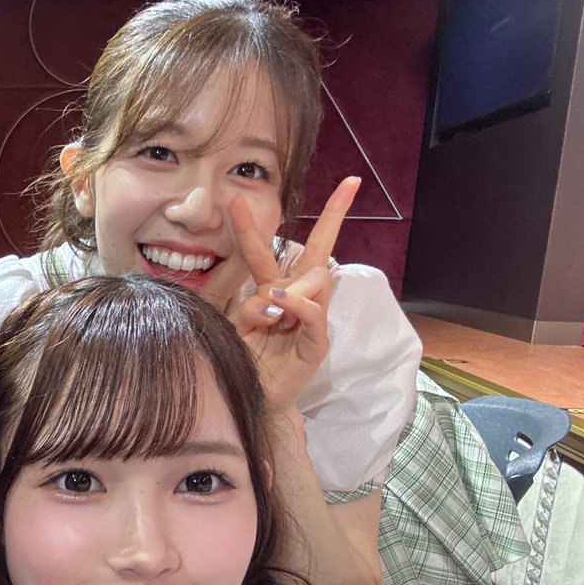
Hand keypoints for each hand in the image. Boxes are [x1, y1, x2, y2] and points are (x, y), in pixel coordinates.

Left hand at [226, 177, 360, 411]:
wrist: (252, 400)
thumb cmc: (242, 362)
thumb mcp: (233, 327)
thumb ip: (246, 305)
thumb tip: (271, 293)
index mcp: (270, 291)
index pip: (264, 252)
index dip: (250, 227)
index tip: (234, 199)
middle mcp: (294, 299)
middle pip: (317, 250)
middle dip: (334, 215)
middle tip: (350, 184)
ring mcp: (310, 319)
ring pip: (314, 279)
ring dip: (289, 286)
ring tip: (268, 309)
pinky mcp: (316, 343)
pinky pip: (315, 313)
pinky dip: (299, 304)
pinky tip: (282, 304)